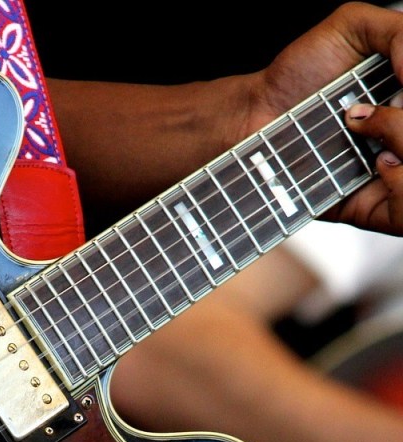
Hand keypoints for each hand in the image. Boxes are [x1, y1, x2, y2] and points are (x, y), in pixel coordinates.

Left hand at [245, 1, 402, 232]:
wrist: (256, 115)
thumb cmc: (304, 71)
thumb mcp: (355, 27)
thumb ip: (401, 33)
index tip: (396, 86)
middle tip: (366, 116)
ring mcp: (395, 177)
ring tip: (379, 145)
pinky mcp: (373, 211)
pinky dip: (401, 184)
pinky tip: (379, 165)